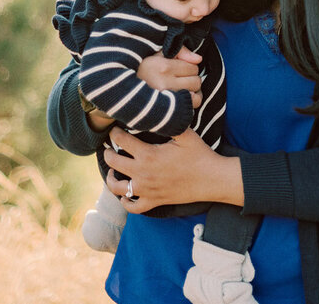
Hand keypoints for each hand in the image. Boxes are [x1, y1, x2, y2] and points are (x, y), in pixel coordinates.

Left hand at [104, 127, 243, 213]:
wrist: (212, 179)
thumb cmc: (199, 154)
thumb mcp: (184, 133)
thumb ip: (167, 122)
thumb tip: (156, 110)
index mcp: (148, 154)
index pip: (120, 140)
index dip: (114, 133)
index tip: (114, 129)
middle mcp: (142, 173)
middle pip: (113, 163)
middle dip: (107, 153)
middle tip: (109, 148)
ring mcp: (147, 190)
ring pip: (117, 188)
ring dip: (111, 178)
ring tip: (112, 171)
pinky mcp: (154, 201)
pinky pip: (133, 207)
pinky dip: (125, 202)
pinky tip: (124, 194)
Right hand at [137, 46, 202, 107]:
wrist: (127, 94)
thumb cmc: (145, 71)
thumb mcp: (158, 55)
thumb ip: (180, 51)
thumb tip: (198, 59)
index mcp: (161, 66)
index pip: (193, 67)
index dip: (188, 68)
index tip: (178, 70)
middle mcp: (164, 82)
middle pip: (196, 81)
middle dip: (191, 79)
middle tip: (179, 81)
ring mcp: (167, 98)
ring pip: (196, 94)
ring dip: (192, 92)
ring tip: (182, 90)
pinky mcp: (169, 111)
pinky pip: (192, 106)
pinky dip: (190, 103)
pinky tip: (182, 99)